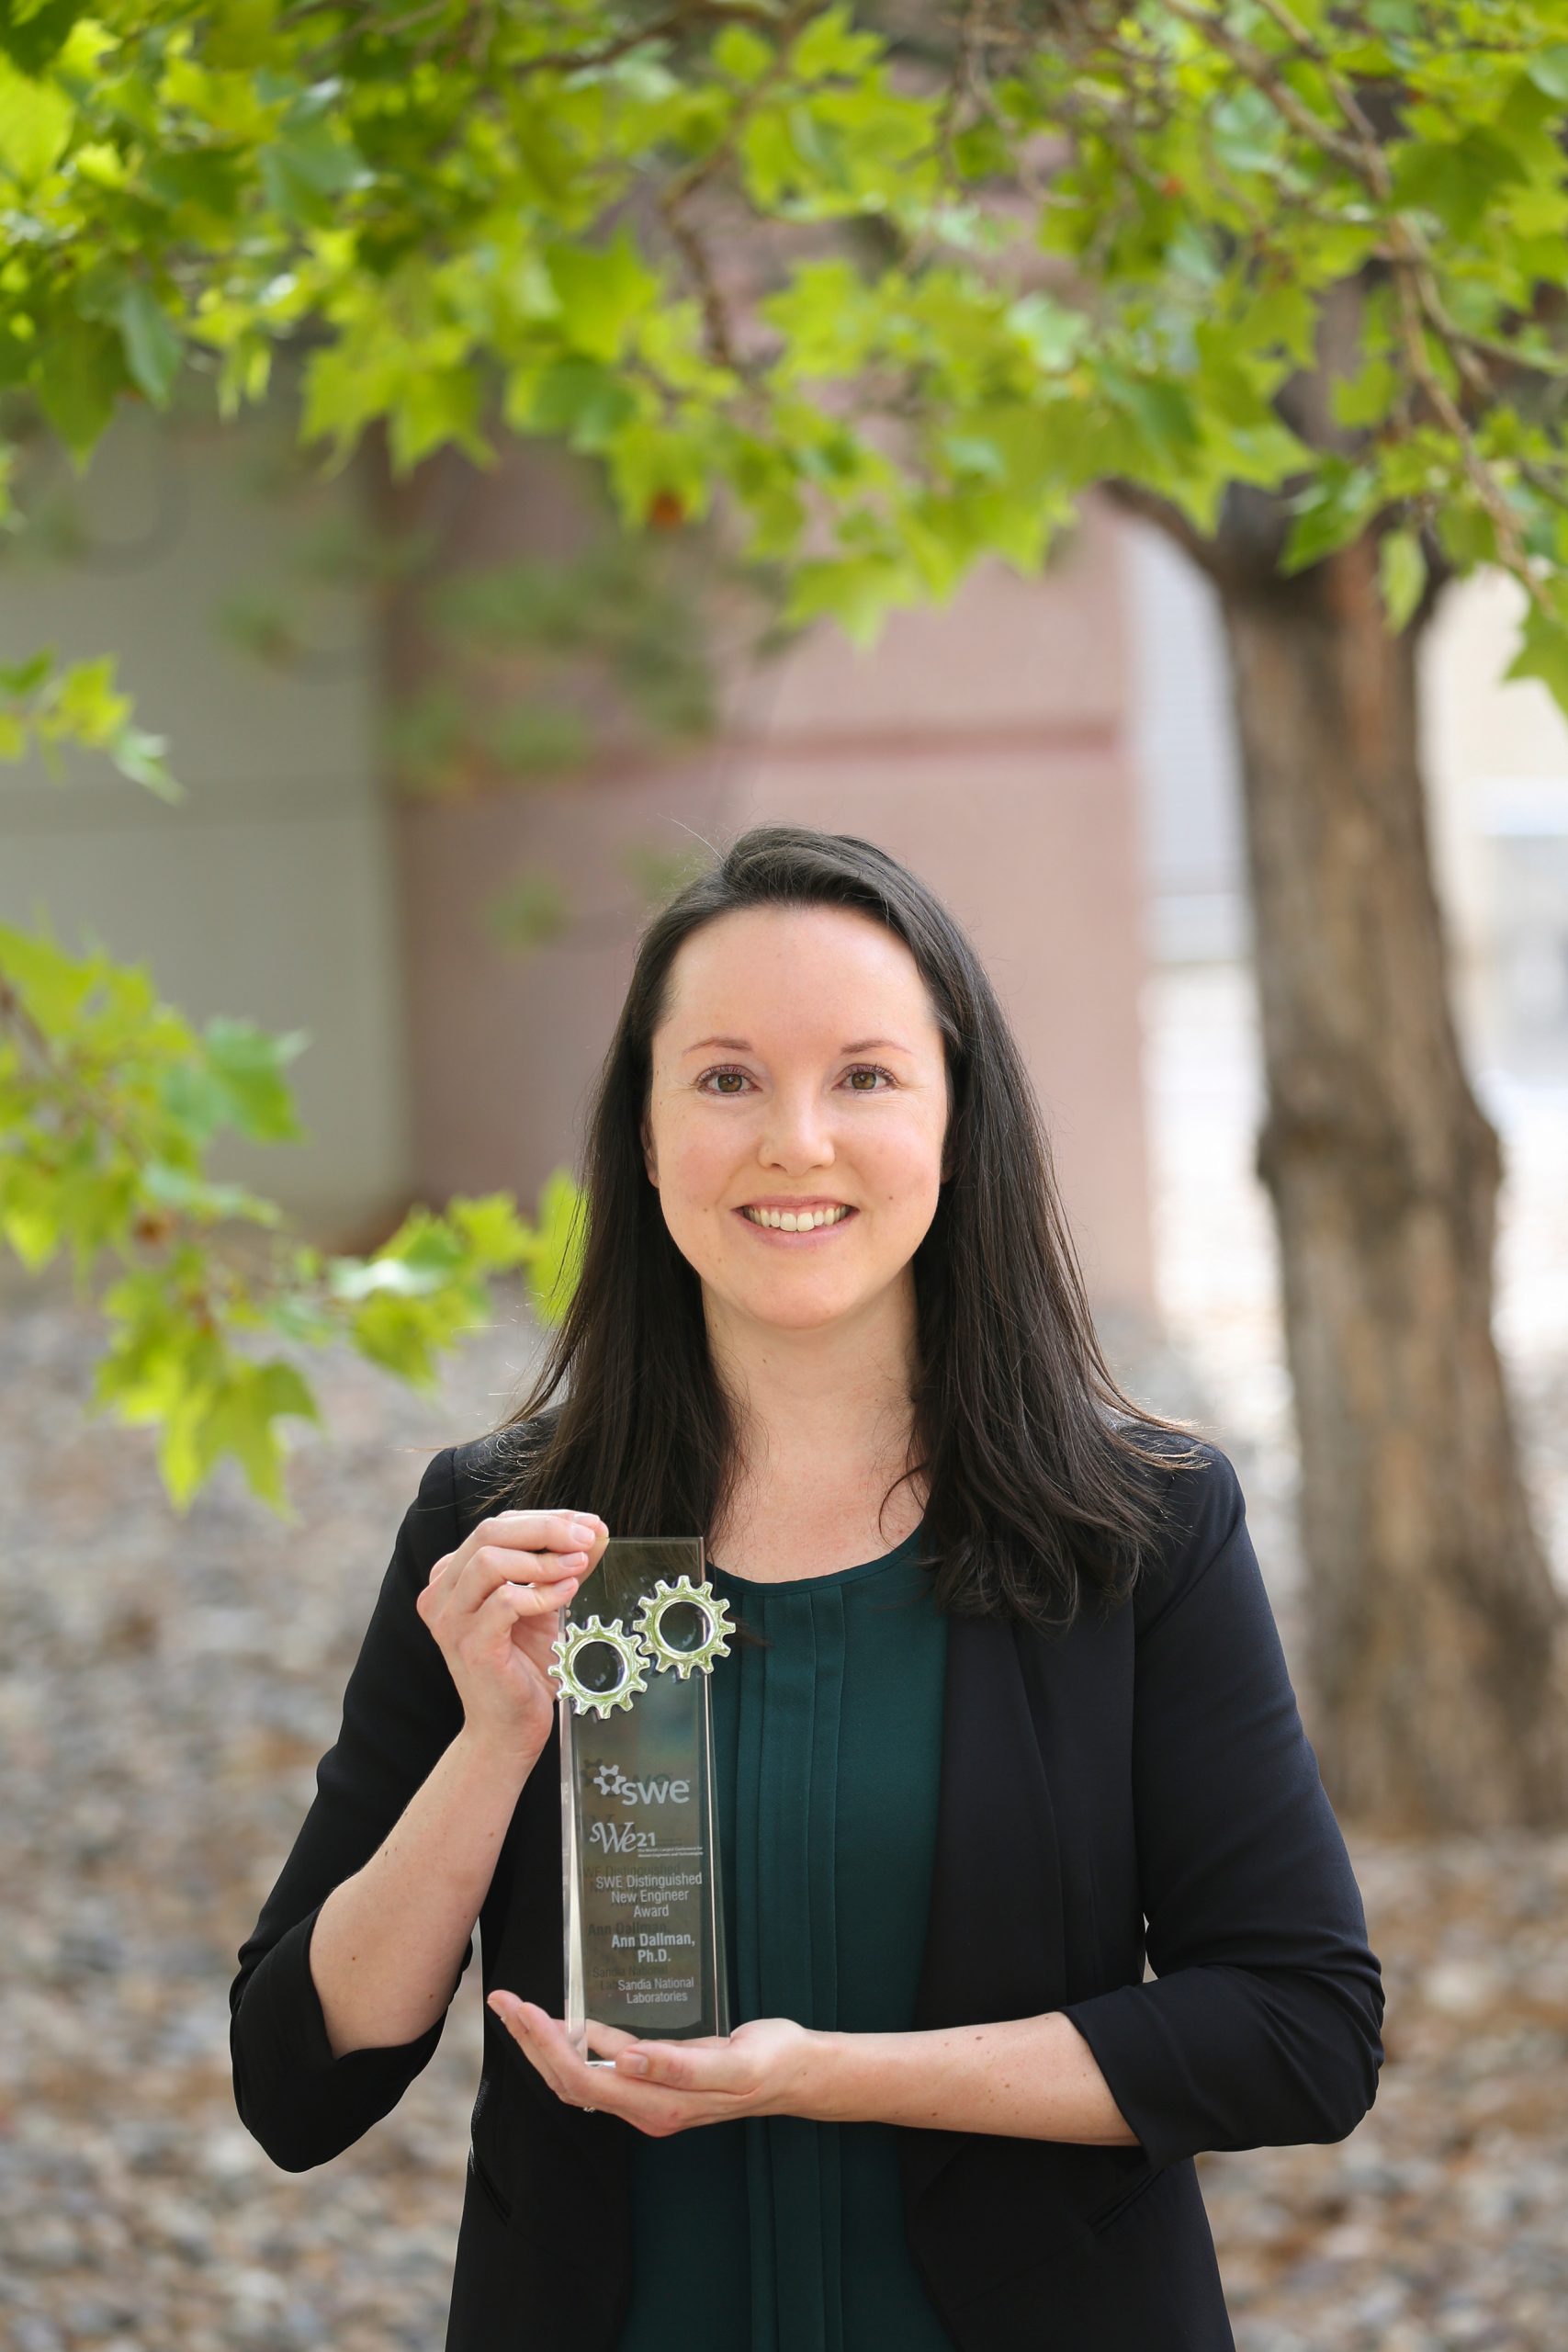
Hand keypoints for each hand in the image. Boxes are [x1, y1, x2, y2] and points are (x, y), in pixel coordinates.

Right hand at [416, 1508, 609, 1766]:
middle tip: (588, 1537)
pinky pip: (505, 1601)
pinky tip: (568, 1593)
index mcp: (454, 1576)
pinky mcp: (470, 1644)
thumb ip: (565, 1566)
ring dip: (543, 1558)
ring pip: (490, 1560)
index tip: (589, 1525)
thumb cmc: (526, 1667)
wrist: (509, 1730)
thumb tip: (597, 1531)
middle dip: (546, 1528)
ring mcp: (451, 1619)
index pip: (498, 1526)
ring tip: (579, 1565)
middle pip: (490, 1532)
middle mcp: (442, 1593)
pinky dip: (541, 1592)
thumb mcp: (547, 1605)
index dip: (546, 1519)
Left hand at [487, 1995, 823, 2135]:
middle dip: (530, 2040)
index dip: (545, 2045)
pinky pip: (603, 2065)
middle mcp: (644, 2106)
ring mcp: (648, 2096)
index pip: (581, 2077)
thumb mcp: (732, 2062)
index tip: (522, 2008)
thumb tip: (627, 2060)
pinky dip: (575, 2041)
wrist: (796, 2074)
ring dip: (544, 2043)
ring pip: (579, 2074)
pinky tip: (566, 2019)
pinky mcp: (655, 2080)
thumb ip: (680, 2065)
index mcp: (657, 2105)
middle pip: (568, 2078)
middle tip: (503, 2000)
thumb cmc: (768, 2064)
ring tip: (518, 2008)